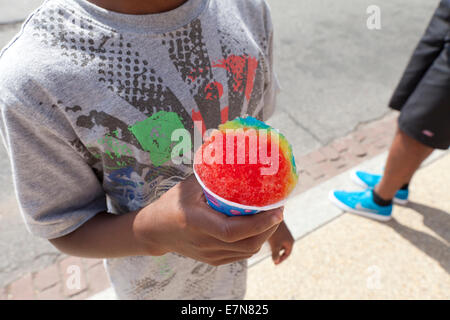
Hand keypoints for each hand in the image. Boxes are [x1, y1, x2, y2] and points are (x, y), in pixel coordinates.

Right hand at [133, 175, 283, 265]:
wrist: (154, 232)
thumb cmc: (172, 203)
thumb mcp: (189, 186)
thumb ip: (211, 175)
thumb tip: (235, 154)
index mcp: (196, 222)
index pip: (233, 231)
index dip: (258, 223)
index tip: (277, 210)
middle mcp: (204, 243)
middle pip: (246, 244)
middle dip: (269, 227)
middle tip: (279, 208)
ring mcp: (209, 255)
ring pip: (247, 251)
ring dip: (264, 234)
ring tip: (272, 216)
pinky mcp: (213, 261)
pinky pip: (241, 254)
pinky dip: (254, 241)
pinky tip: (259, 227)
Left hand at [267, 220, 293, 264]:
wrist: (273, 216)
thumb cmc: (275, 232)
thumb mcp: (275, 245)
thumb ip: (276, 254)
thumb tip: (275, 261)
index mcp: (290, 242)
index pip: (287, 254)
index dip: (281, 259)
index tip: (275, 263)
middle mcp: (288, 237)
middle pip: (283, 248)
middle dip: (278, 253)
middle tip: (271, 257)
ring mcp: (284, 232)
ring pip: (279, 242)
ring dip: (275, 247)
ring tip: (267, 250)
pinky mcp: (279, 228)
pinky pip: (277, 238)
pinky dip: (272, 241)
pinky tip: (266, 242)